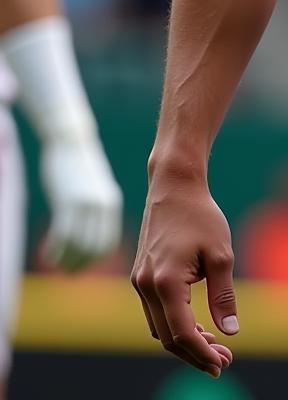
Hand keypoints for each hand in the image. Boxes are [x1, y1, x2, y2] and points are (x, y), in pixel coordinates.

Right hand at [40, 135, 122, 271]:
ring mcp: (86, 204)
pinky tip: (49, 255)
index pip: (108, 242)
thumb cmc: (82, 167)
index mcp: (112, 204)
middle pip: (95, 248)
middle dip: (81, 264)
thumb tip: (97, 231)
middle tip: (68, 272)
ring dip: (67, 260)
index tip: (81, 265)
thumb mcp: (97, 189)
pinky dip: (56, 251)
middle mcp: (103, 206)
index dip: (95, 259)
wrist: (72, 142)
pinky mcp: (68, 202)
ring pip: (79, 245)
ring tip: (57, 263)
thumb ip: (100, 209)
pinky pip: (63, 236)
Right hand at [131, 168, 236, 377]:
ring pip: (159, 327)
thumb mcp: (221, 255)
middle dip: (195, 353)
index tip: (223, 364)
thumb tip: (231, 331)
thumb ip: (223, 295)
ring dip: (184, 341)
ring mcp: (139, 281)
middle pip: (167, 337)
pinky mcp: (140, 275)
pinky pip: (155, 312)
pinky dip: (174, 324)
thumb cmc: (201, 216)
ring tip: (215, 346)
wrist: (174, 187)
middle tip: (223, 361)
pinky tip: (197, 325)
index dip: (202, 354)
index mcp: (165, 282)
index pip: (182, 334)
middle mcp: (145, 286)